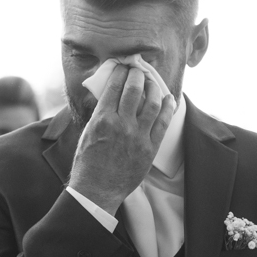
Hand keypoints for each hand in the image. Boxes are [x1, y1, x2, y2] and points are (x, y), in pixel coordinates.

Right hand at [68, 62, 175, 213]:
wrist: (97, 190)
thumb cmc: (87, 163)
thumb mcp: (88, 133)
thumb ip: (101, 113)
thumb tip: (110, 96)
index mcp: (102, 119)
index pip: (114, 86)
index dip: (120, 72)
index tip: (123, 66)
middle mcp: (121, 125)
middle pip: (134, 89)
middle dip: (138, 75)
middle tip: (139, 70)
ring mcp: (137, 137)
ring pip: (152, 103)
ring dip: (154, 87)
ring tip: (153, 82)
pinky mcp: (150, 148)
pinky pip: (163, 123)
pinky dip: (168, 107)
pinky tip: (169, 98)